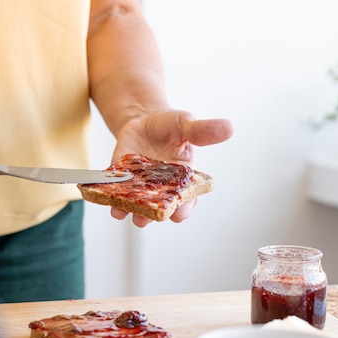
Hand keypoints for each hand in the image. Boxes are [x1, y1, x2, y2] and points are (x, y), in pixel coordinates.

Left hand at [110, 109, 232, 226]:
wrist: (144, 119)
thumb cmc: (171, 125)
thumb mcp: (187, 124)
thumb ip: (204, 130)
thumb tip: (229, 127)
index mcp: (183, 178)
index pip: (186, 198)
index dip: (184, 207)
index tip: (180, 214)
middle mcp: (162, 187)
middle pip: (160, 207)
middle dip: (154, 215)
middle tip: (147, 219)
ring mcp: (140, 185)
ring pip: (137, 204)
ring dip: (131, 211)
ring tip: (125, 214)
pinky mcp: (121, 179)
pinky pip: (116, 192)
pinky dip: (111, 198)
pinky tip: (108, 201)